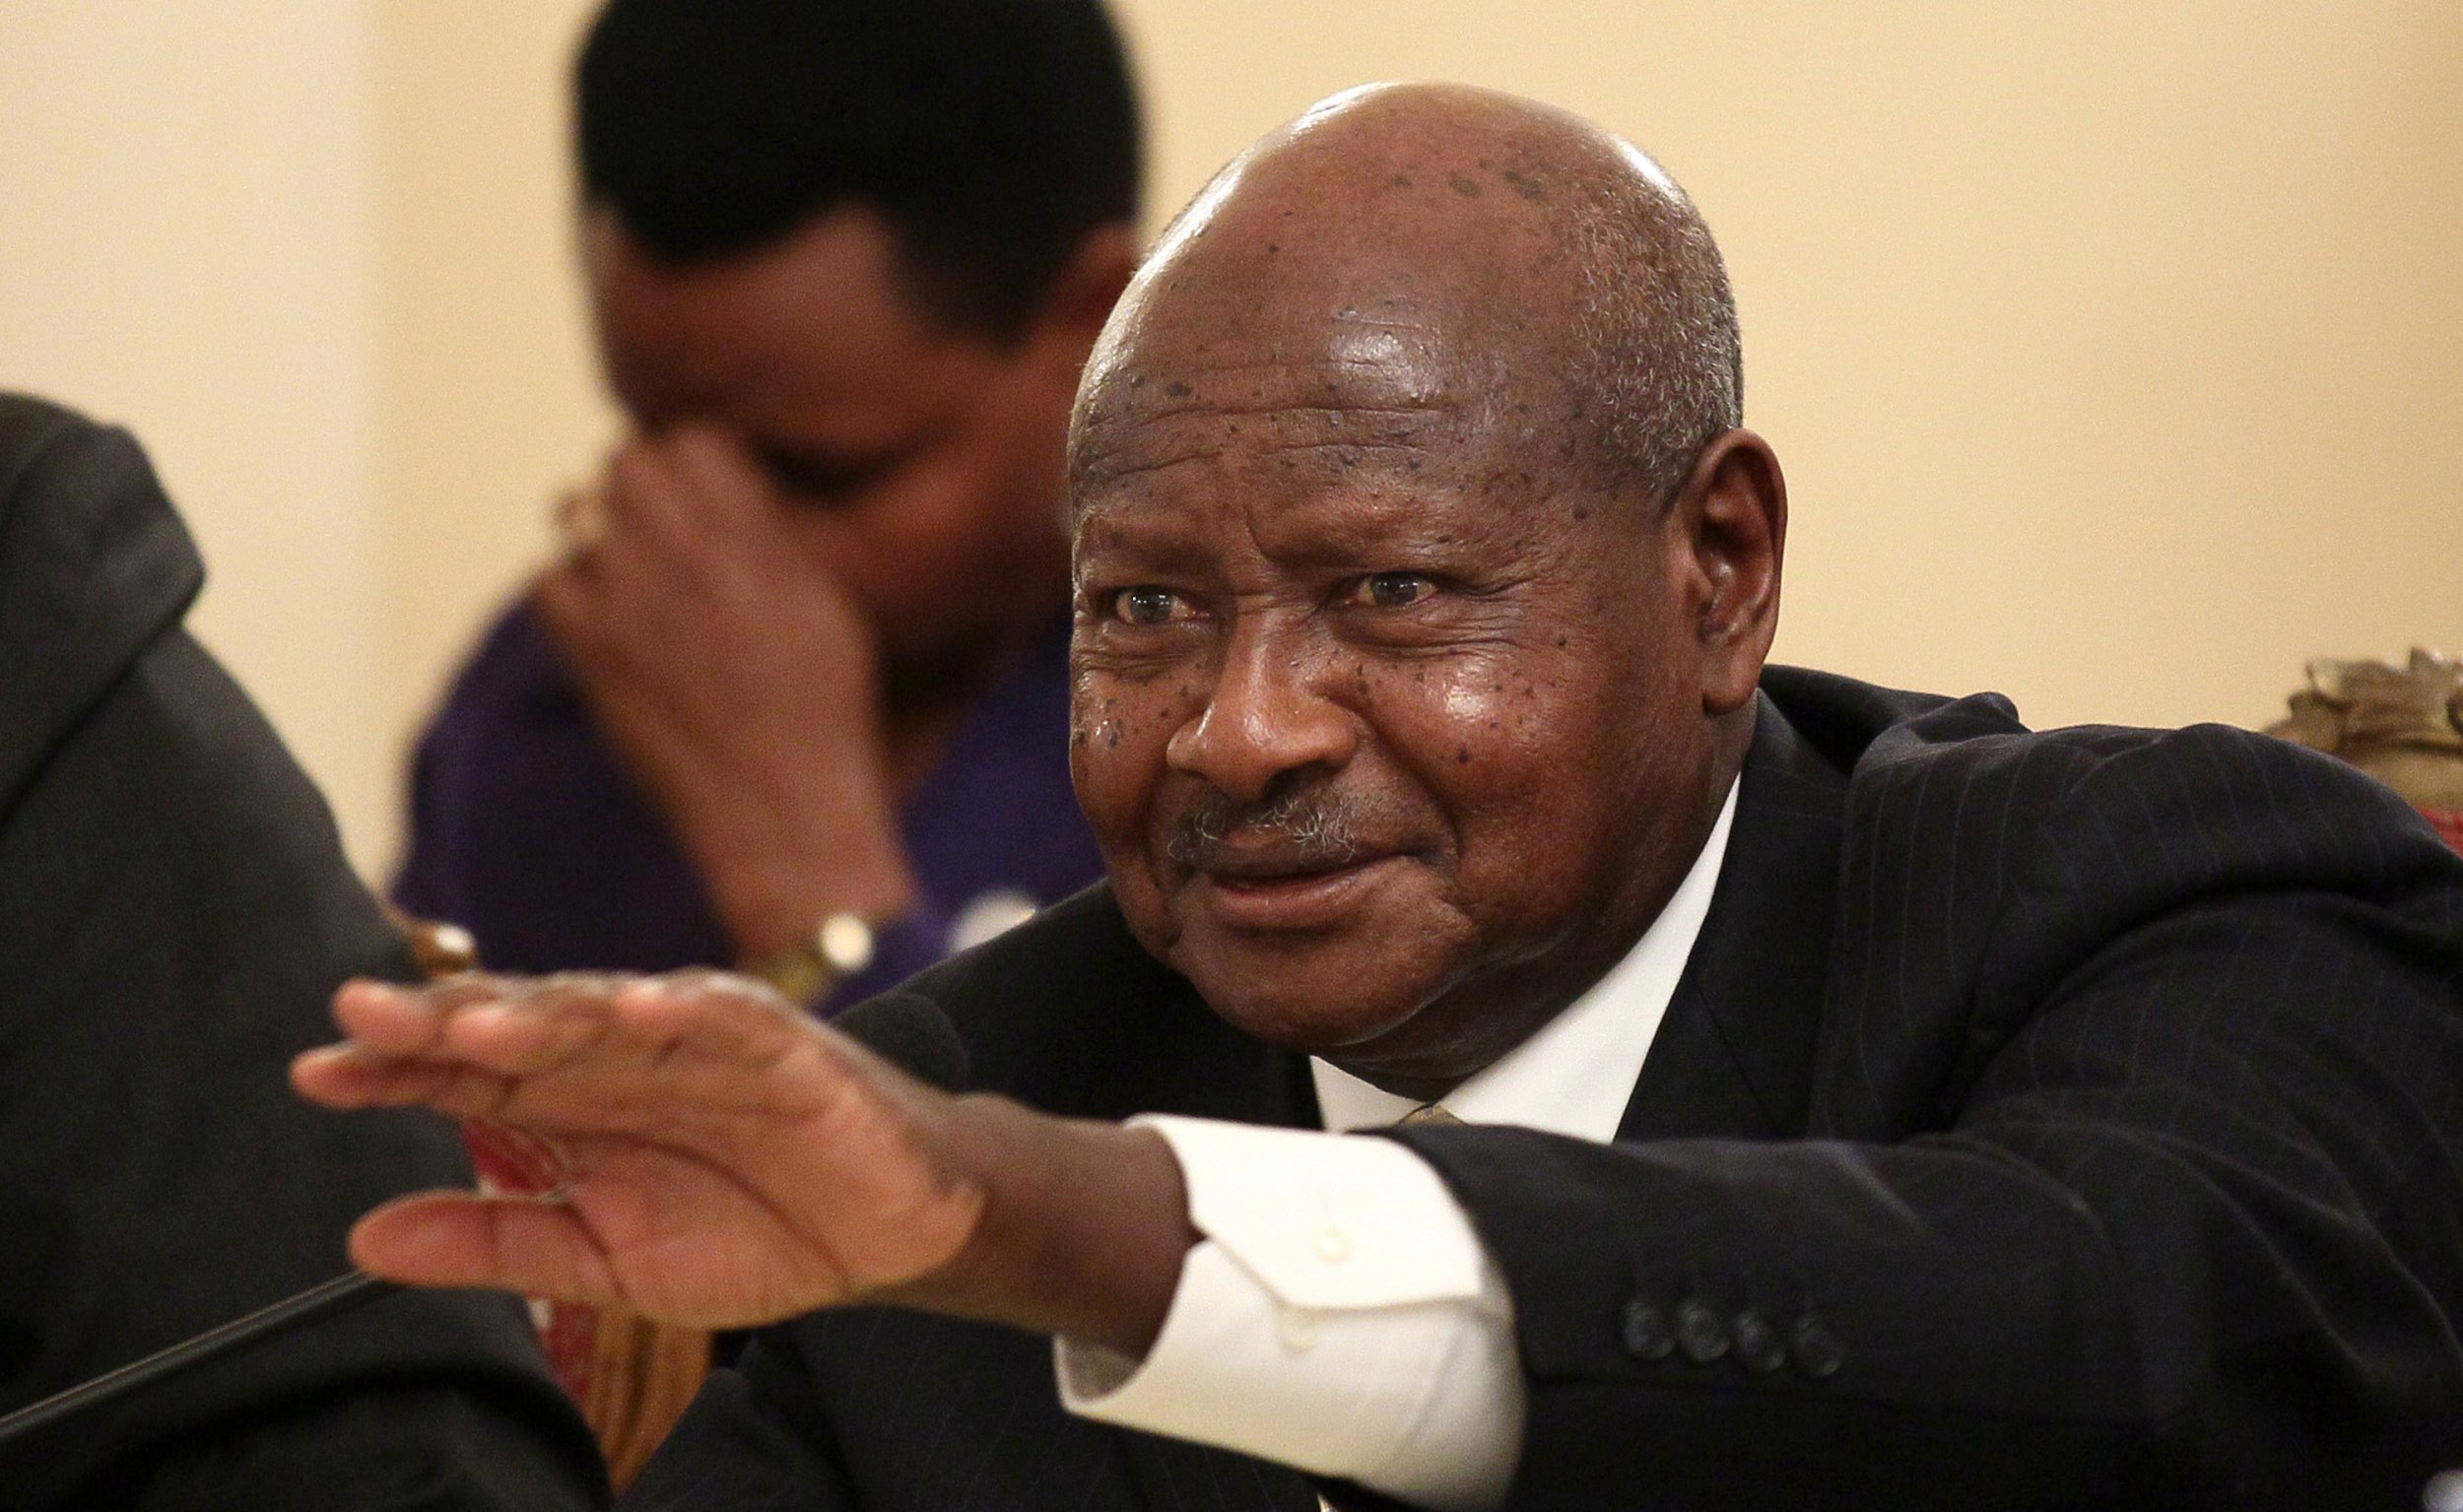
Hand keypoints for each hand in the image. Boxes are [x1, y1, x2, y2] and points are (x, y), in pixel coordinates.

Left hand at [291, 973, 1194, 1351]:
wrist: (888, 1233)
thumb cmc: (752, 1230)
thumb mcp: (602, 1258)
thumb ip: (491, 1243)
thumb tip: (360, 1236)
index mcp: (576, 1104)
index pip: (470, 1077)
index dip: (396, 1070)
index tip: (316, 1074)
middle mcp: (625, 1057)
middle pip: (521, 1026)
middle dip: (442, 1020)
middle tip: (359, 1015)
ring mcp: (699, 1041)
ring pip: (607, 1011)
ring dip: (541, 1013)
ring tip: (473, 1026)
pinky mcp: (780, 1045)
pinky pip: (725, 1017)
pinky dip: (684, 1008)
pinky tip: (636, 1009)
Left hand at [536, 430, 915, 954]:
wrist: (785, 812)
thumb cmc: (822, 716)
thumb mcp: (829, 608)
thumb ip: (777, 538)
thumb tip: (738, 487)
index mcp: (756, 538)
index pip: (693, 440)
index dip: (689, 459)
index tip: (695, 488)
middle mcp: (689, 555)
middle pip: (627, 462)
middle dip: (635, 484)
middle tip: (650, 522)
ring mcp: (630, 600)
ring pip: (577, 508)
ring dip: (595, 525)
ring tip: (622, 564)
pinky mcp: (590, 651)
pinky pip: (547, 580)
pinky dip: (567, 587)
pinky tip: (599, 614)